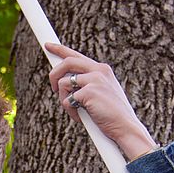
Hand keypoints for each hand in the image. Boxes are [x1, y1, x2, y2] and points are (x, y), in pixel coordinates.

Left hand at [45, 42, 157, 160]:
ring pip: (63, 84)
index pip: (76, 55)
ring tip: (76, 111)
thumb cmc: (112, 115)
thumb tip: (63, 83)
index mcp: (101, 69)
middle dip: (54, 75)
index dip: (60, 50)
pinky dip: (71, 112)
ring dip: (63, 100)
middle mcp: (98, 70)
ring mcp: (94, 80)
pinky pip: (66, 100)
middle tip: (52, 88)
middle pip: (66, 62)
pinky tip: (82, 118)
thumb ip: (86, 85)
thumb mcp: (100, 94)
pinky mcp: (88, 92)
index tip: (48, 45)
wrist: (125, 127)